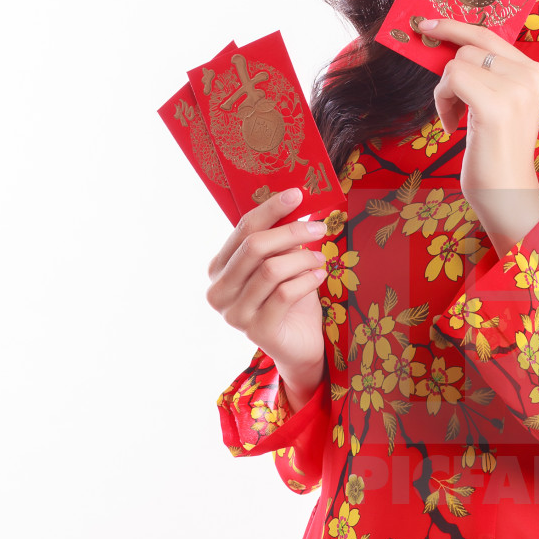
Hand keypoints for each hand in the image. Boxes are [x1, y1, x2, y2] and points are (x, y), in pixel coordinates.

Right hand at [205, 188, 329, 408]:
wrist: (300, 344)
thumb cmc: (290, 300)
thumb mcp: (282, 263)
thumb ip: (279, 239)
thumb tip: (295, 201)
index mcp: (219, 269)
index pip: (243, 229)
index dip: (271, 208)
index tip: (298, 194)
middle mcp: (219, 292)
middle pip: (254, 247)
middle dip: (291, 231)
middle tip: (320, 228)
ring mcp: (235, 314)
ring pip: (271, 270)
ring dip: (303, 258)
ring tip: (320, 259)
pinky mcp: (256, 332)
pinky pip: (285, 294)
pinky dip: (307, 280)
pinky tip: (319, 278)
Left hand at [422, 16, 538, 255]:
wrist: (507, 194)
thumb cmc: (496, 153)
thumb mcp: (496, 103)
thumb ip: (483, 73)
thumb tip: (445, 44)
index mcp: (536, 72)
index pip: (490, 35)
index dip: (456, 27)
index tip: (429, 24)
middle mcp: (532, 75)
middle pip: (471, 44)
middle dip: (448, 64)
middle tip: (438, 75)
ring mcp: (516, 89)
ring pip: (457, 62)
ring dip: (445, 91)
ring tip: (456, 118)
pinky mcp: (496, 106)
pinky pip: (452, 79)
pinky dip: (443, 101)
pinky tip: (453, 125)